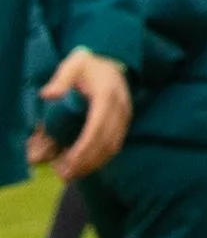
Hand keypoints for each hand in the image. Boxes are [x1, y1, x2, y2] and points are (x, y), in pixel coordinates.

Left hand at [27, 48, 130, 179]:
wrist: (111, 64)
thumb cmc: (88, 67)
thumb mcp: (74, 64)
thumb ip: (61, 79)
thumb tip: (50, 95)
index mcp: (106, 93)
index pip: (97, 126)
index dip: (84, 147)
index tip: (68, 161)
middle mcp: (120, 106)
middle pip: (106, 141)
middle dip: (85, 161)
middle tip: (63, 173)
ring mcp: (125, 115)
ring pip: (112, 147)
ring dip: (93, 164)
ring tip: (71, 173)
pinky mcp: (125, 123)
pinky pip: (115, 146)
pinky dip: (100, 159)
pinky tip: (84, 165)